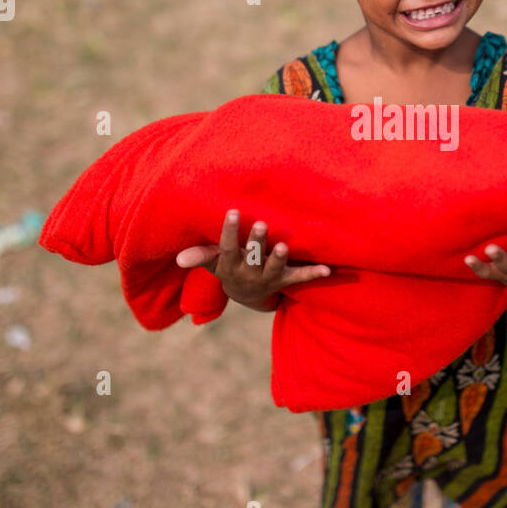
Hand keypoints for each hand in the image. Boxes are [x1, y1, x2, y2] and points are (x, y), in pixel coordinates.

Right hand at [176, 209, 330, 311]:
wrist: (247, 295)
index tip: (232, 212)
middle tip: (262, 224)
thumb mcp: (213, 263)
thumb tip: (179, 259)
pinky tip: (327, 269)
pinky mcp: (285, 281)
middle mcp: (249, 274)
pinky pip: (300, 278)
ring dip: (279, 259)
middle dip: (257, 243)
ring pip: (274, 269)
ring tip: (284, 246)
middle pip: (253, 258)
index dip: (230, 231)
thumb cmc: (229, 267)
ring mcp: (268, 278)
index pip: (227, 249)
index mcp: (230, 266)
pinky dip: (313, 273)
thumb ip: (200, 256)